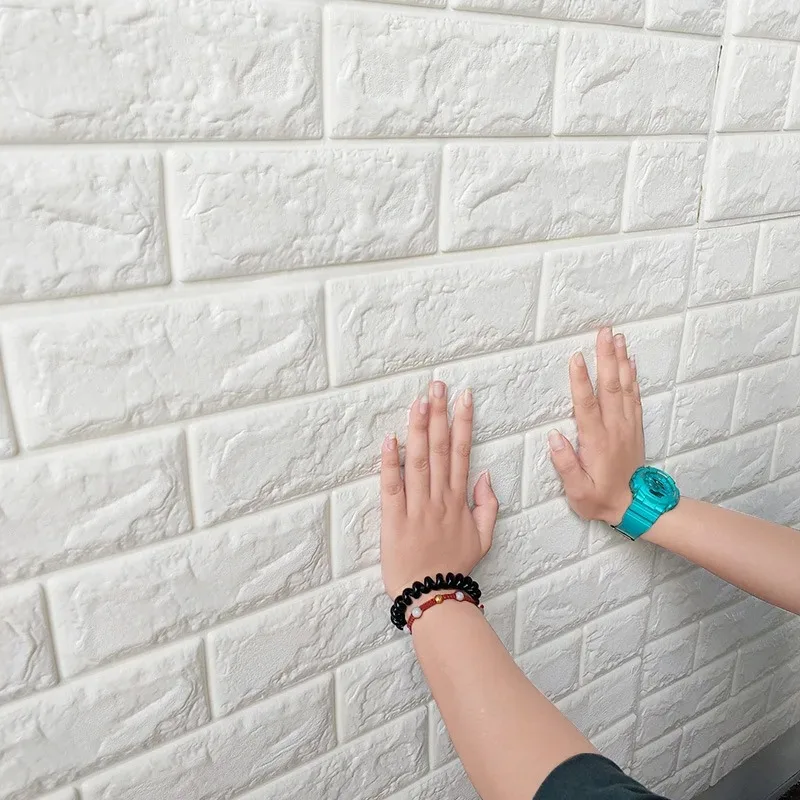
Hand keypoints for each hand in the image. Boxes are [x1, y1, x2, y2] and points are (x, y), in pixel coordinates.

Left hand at [380, 381, 498, 599]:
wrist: (433, 596)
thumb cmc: (455, 566)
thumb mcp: (483, 538)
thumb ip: (488, 505)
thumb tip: (486, 475)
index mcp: (458, 499)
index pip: (462, 452)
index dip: (462, 423)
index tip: (463, 397)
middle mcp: (439, 498)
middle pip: (440, 449)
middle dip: (439, 414)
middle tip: (437, 385)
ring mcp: (417, 507)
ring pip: (418, 460)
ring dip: (418, 429)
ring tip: (419, 401)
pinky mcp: (394, 519)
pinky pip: (392, 486)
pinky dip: (390, 462)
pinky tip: (390, 438)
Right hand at [549, 327, 644, 525]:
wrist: (635, 506)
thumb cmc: (600, 498)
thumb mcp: (577, 490)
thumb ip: (565, 464)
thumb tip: (554, 436)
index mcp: (596, 441)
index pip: (586, 405)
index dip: (580, 381)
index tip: (576, 357)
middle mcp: (614, 428)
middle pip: (609, 387)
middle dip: (605, 357)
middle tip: (603, 332)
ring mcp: (627, 425)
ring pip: (624, 386)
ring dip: (620, 360)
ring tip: (617, 337)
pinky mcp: (634, 427)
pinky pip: (634, 396)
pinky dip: (633, 376)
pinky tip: (629, 360)